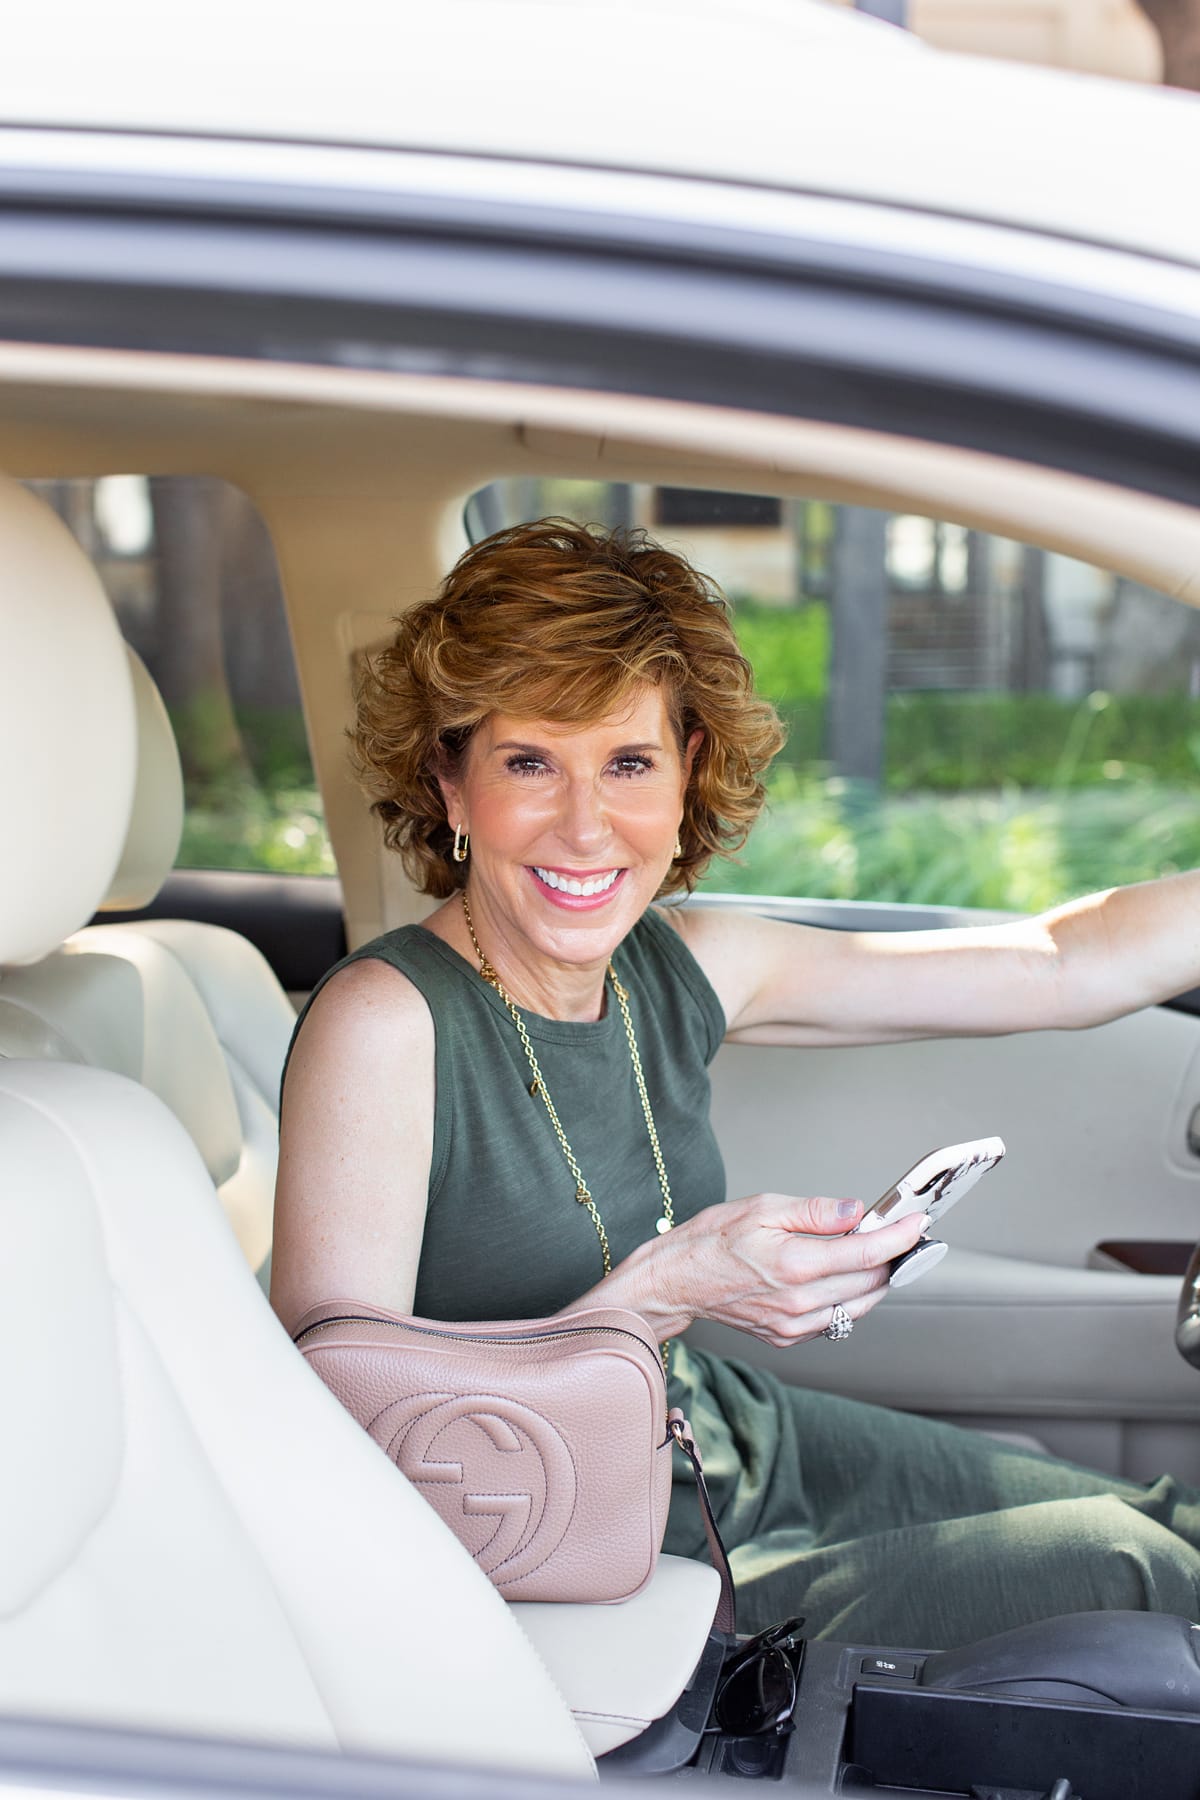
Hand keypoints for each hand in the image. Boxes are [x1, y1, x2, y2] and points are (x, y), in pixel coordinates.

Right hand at [612, 1191, 929, 1347]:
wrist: (676, 1282)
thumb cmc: (712, 1240)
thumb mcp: (762, 1207)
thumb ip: (815, 1211)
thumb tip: (856, 1212)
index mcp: (795, 1265)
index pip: (867, 1254)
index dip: (899, 1237)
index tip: (918, 1223)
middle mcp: (799, 1302)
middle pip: (871, 1282)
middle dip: (890, 1257)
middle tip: (895, 1232)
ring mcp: (794, 1325)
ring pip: (858, 1306)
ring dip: (872, 1280)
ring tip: (869, 1254)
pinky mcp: (787, 1337)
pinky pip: (833, 1319)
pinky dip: (846, 1297)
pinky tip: (834, 1276)